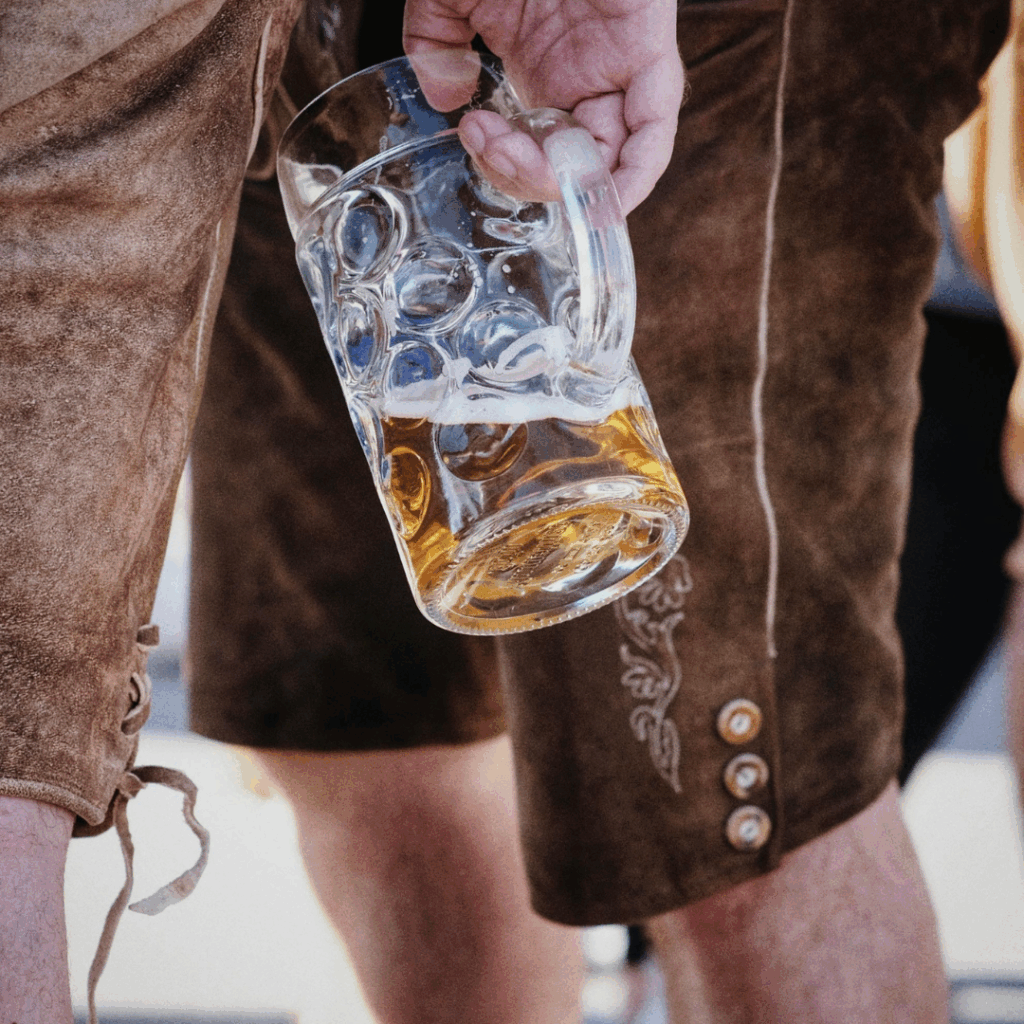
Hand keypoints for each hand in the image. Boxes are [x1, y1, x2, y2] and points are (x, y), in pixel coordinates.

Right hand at [403, 0, 683, 212]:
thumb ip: (435, 43)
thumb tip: (445, 98)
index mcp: (545, 68)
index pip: (535, 149)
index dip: (503, 163)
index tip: (470, 133)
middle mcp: (585, 76)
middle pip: (570, 165)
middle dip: (526, 177)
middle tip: (488, 145)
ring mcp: (618, 66)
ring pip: (611, 161)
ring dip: (566, 183)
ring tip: (526, 161)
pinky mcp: (649, 49)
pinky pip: (654, 132)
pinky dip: (633, 176)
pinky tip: (599, 195)